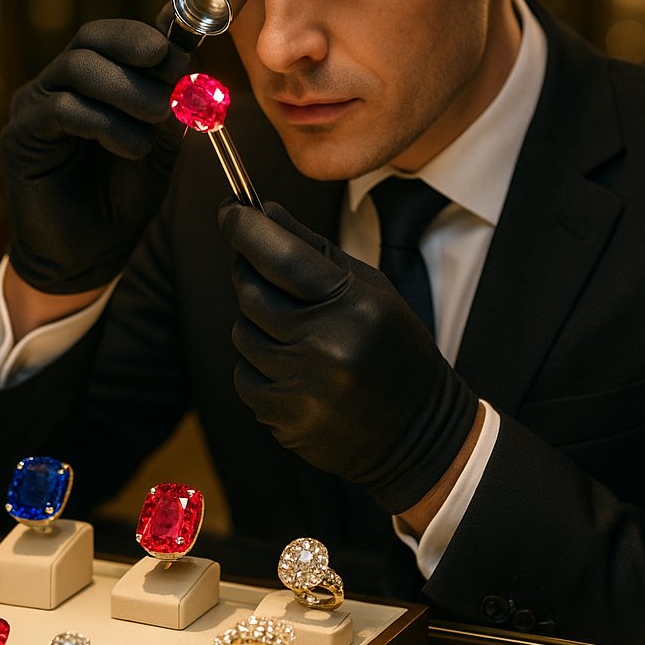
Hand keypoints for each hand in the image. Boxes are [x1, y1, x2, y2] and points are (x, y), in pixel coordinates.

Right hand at [1, 18, 190, 292]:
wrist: (90, 254)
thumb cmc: (122, 197)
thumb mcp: (159, 145)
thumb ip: (170, 104)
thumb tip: (186, 59)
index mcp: (92, 81)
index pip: (113, 36)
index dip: (148, 33)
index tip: (183, 46)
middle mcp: (58, 84)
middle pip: (91, 39)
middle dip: (137, 49)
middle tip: (173, 70)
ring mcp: (34, 106)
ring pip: (76, 68)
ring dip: (127, 88)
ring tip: (159, 116)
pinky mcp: (20, 136)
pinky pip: (59, 109)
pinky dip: (104, 122)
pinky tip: (132, 148)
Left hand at [219, 200, 478, 513]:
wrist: (416, 433)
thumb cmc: (392, 349)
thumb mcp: (371, 289)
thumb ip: (314, 249)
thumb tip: (263, 211)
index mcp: (354, 305)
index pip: (283, 257)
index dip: (246, 229)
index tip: (228, 211)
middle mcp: (326, 345)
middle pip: (251, 293)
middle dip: (249, 274)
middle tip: (263, 270)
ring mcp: (302, 386)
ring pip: (242, 333)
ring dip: (257, 324)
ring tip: (296, 333)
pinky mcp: (283, 418)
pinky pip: (244, 374)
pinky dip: (258, 366)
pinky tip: (293, 370)